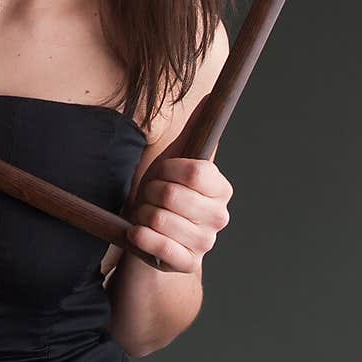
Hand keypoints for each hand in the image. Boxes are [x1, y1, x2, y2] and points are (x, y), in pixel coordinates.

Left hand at [124, 95, 233, 273]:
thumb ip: (194, 130)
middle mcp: (219, 217)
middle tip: (150, 198)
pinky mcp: (187, 264)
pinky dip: (141, 238)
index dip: (169, 170)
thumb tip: (208, 96)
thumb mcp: (175, 160)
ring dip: (142, 216)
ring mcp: (205, 243)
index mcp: (220, 189)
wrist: (153, 236)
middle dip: (149, 194)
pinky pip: (158, 247)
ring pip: (160, 220)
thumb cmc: (164, 193)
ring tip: (146, 217)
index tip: (162, 173)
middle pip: (172, 195)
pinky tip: (140, 234)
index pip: (195, 172)